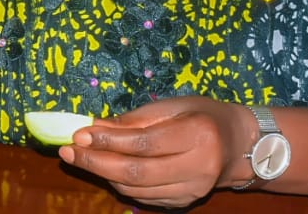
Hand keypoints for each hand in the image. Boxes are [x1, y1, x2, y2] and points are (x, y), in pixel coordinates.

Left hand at [59, 96, 242, 208]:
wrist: (240, 145)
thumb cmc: (205, 115)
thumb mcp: (173, 106)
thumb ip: (134, 119)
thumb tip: (93, 126)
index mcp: (198, 134)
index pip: (144, 143)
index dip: (107, 141)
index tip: (78, 134)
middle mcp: (198, 167)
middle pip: (136, 172)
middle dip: (96, 162)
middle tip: (67, 151)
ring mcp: (192, 190)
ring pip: (136, 189)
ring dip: (103, 173)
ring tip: (80, 157)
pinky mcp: (184, 202)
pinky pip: (143, 197)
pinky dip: (119, 183)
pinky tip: (105, 168)